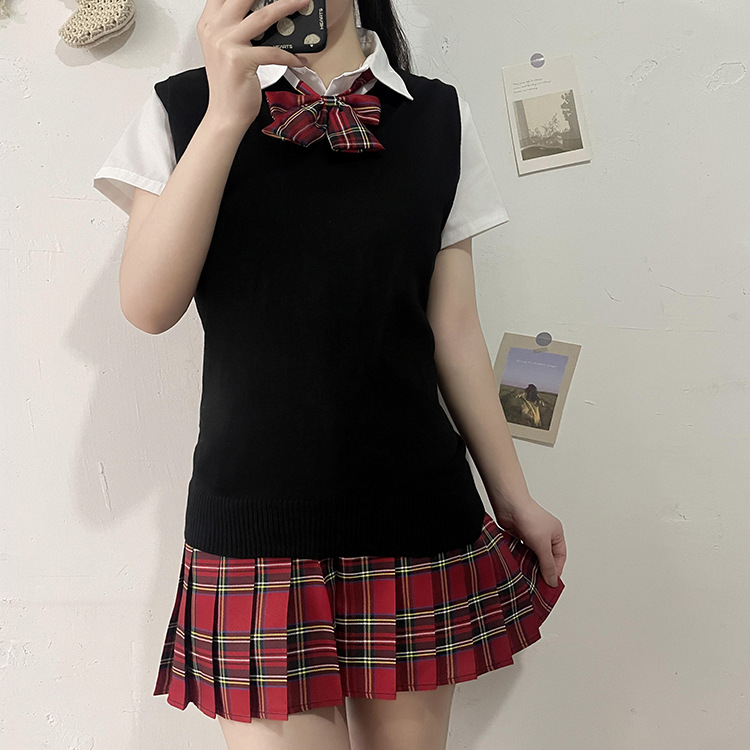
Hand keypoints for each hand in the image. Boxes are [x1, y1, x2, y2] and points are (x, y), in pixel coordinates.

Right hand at [197, 0, 310, 130]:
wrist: (225, 113)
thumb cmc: (230, 84)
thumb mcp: (228, 49)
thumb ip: (238, 28)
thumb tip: (268, 12)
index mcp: (210, 23)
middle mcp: (215, 29)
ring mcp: (226, 43)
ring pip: (263, 16)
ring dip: (287, 6)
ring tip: (302, 3)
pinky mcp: (240, 60)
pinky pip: (273, 52)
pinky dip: (291, 56)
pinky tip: (300, 59)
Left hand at [491, 497, 566, 587]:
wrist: (509, 505)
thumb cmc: (529, 517)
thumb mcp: (542, 545)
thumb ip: (547, 564)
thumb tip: (552, 581)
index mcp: (556, 534)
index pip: (560, 557)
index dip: (556, 570)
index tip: (549, 583)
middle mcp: (545, 534)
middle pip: (546, 557)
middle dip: (542, 569)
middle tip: (538, 583)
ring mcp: (531, 534)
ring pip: (533, 554)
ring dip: (530, 564)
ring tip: (527, 577)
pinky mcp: (518, 535)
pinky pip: (522, 550)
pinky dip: (520, 557)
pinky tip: (518, 566)